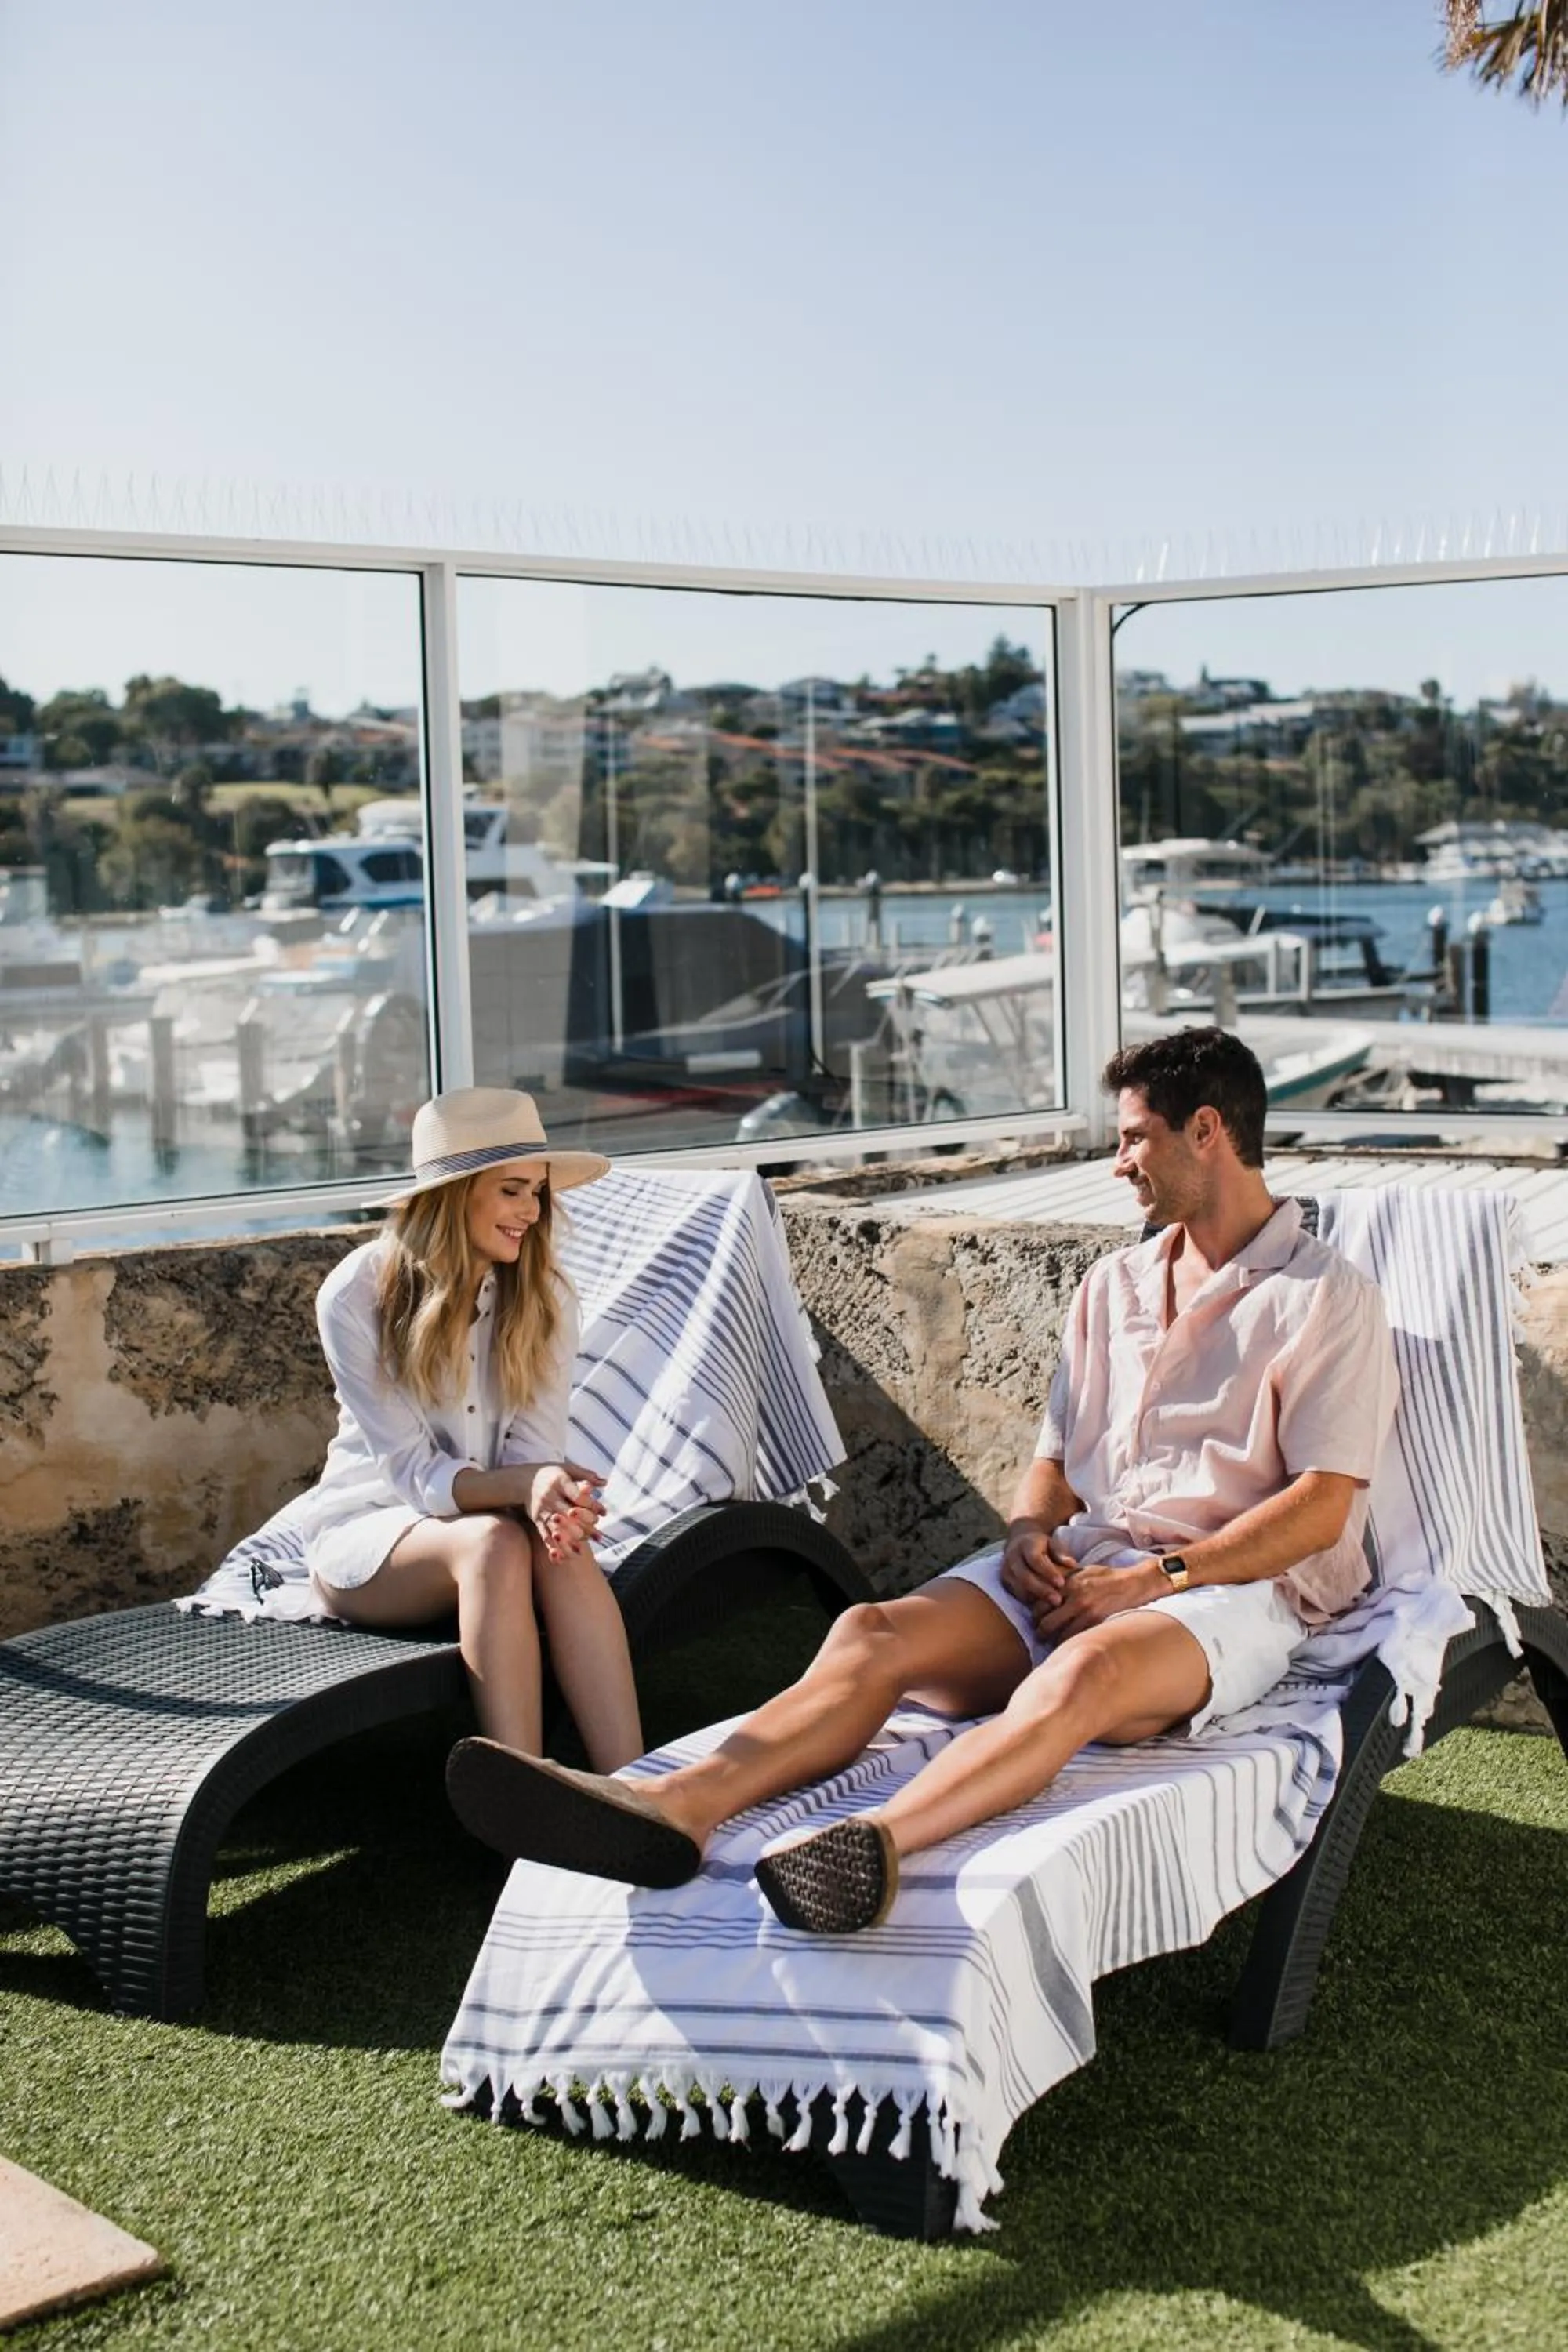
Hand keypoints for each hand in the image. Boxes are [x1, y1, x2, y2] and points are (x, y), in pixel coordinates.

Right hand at [528, 1462, 605, 1559]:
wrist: (522, 1480)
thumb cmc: (550, 1474)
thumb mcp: (567, 1468)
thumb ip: (586, 1475)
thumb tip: (605, 1482)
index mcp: (559, 1482)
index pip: (577, 1496)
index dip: (590, 1506)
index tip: (602, 1513)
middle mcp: (549, 1497)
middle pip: (568, 1515)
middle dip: (584, 1527)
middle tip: (598, 1537)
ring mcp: (542, 1510)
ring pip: (556, 1528)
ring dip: (569, 1541)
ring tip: (581, 1552)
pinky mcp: (536, 1520)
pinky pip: (544, 1535)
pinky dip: (553, 1547)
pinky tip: (562, 1557)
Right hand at [1000, 1517, 1070, 1612]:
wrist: (1018, 1542)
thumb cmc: (1041, 1545)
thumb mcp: (1052, 1543)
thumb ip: (1061, 1553)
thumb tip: (1072, 1564)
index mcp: (1026, 1544)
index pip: (1035, 1559)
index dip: (1048, 1572)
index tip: (1062, 1583)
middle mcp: (1012, 1556)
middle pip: (1024, 1576)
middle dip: (1041, 1590)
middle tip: (1058, 1601)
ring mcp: (1006, 1570)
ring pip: (1019, 1588)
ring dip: (1035, 1598)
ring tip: (1052, 1606)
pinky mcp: (1004, 1581)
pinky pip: (1016, 1594)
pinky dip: (1029, 1601)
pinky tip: (1042, 1607)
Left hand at [1033, 1556, 1167, 1640]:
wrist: (1131, 1584)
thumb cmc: (1106, 1576)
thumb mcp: (1082, 1571)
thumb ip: (1064, 1579)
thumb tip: (1045, 1586)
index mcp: (1068, 1584)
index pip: (1040, 1603)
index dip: (1035, 1614)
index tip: (1036, 1618)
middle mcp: (1074, 1598)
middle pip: (1046, 1622)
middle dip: (1040, 1631)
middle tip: (1040, 1635)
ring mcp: (1086, 1612)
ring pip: (1060, 1634)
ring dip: (1053, 1640)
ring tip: (1052, 1641)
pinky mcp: (1096, 1622)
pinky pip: (1076, 1638)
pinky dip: (1069, 1642)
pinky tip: (1068, 1642)